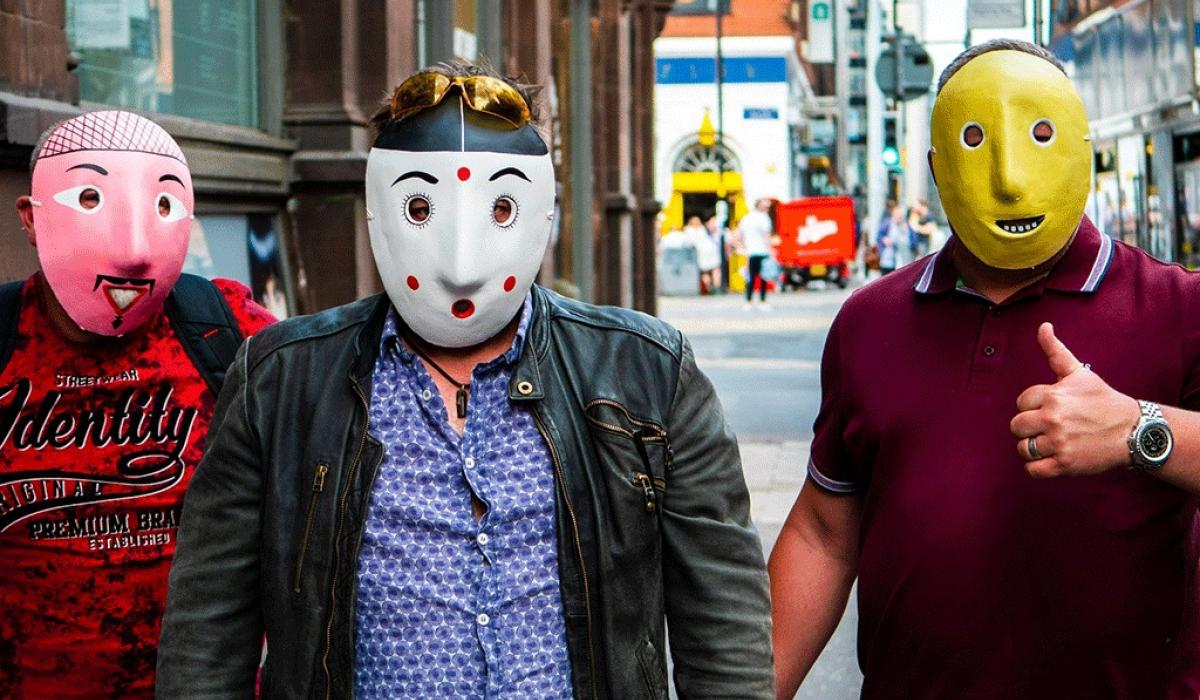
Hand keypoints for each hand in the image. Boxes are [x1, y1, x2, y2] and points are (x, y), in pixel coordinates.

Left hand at [1009, 322, 1138, 477]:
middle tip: (1048, 427)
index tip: (1051, 408)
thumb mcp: (1079, 373)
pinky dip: (1037, 467)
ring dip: (1033, 448)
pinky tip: (1050, 459)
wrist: (1133, 431)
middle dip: (1029, 427)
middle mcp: (1053, 419)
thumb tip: (1043, 326)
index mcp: (1053, 396)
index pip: (1021, 402)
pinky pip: (1033, 470)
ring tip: (1050, 443)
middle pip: (1017, 426)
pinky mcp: (1064, 464)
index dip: (1033, 406)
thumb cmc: (1102, 400)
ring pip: (1023, 448)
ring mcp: (1059, 443)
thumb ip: (1055, 351)